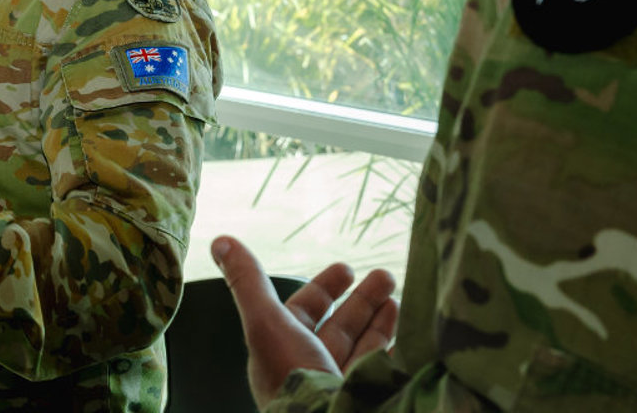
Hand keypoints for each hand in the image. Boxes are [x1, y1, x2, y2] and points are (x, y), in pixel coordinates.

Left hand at [212, 236, 397, 407]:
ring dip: (382, 323)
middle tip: (387, 276)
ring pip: (366, 351)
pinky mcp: (373, 400)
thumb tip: (220, 240)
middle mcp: (312, 372)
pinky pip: (389, 374)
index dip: (323, 289)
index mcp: (283, 354)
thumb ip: (248, 282)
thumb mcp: (266, 323)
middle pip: (339, 329)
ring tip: (401, 299)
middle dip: (363, 301)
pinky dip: (401, 355)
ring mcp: (343, 390)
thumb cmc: (296, 379)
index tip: (347, 268)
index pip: (303, 314)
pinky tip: (416, 340)